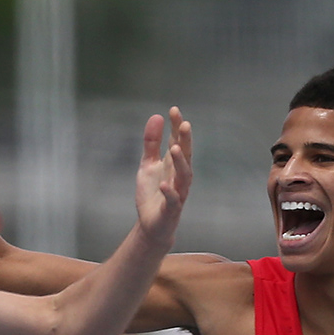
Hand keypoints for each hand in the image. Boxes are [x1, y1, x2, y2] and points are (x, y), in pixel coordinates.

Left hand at [134, 108, 192, 245]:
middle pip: (186, 155)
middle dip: (185, 140)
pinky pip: (173, 200)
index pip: (178, 141)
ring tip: (174, 148)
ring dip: (180, 162)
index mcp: (174, 164)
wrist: (151, 224)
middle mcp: (179, 176)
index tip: (174, 110)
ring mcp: (178, 193)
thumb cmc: (153, 194)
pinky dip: (170, 192)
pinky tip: (164, 184)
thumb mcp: (148, 164)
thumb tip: (156, 116)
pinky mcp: (171, 210)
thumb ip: (152, 143)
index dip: (177, 126)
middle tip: (185, 124)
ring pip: (184, 176)